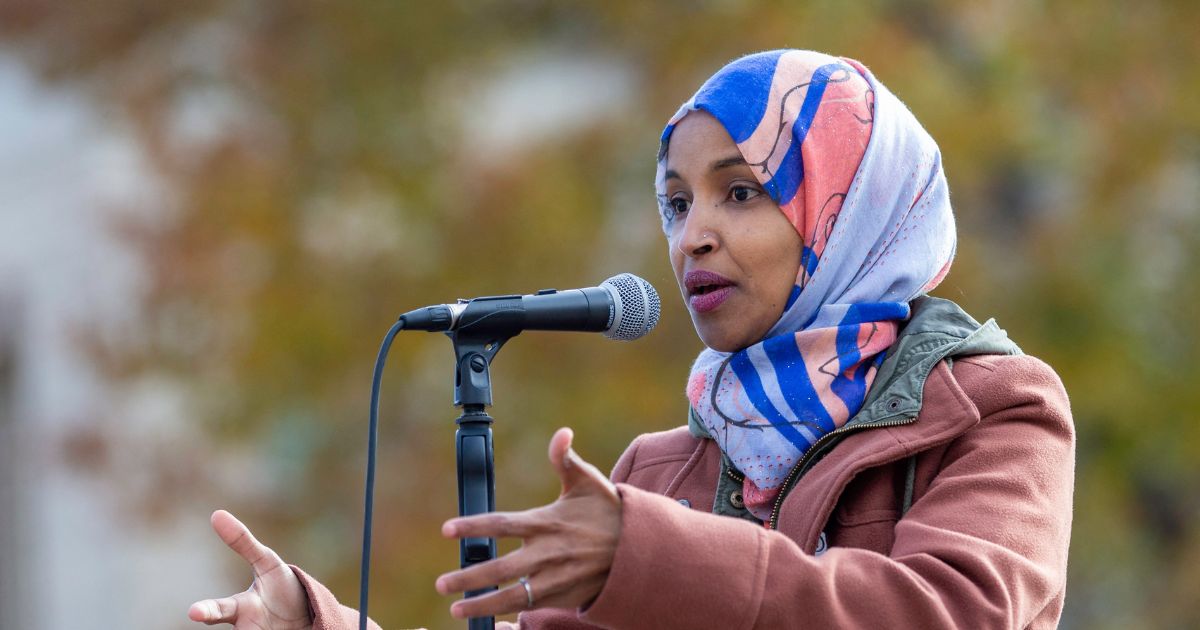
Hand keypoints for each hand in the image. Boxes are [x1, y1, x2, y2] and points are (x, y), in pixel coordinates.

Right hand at [188, 510, 312, 628]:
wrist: (305, 615)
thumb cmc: (280, 587)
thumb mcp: (267, 563)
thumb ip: (243, 542)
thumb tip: (216, 514)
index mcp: (241, 609)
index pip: (219, 610)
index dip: (207, 611)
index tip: (193, 612)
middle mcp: (246, 628)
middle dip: (216, 620)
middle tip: (200, 617)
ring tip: (272, 628)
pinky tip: (285, 629)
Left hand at [435, 428, 621, 618]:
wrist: (640, 550)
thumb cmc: (608, 512)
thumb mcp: (588, 482)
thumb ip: (565, 459)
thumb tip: (562, 432)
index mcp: (547, 522)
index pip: (503, 524)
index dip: (473, 527)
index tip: (447, 529)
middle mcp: (548, 554)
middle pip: (501, 569)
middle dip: (469, 577)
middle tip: (442, 584)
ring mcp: (555, 579)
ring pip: (513, 596)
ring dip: (483, 603)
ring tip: (456, 608)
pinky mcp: (563, 597)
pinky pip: (530, 607)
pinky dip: (507, 613)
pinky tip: (486, 616)